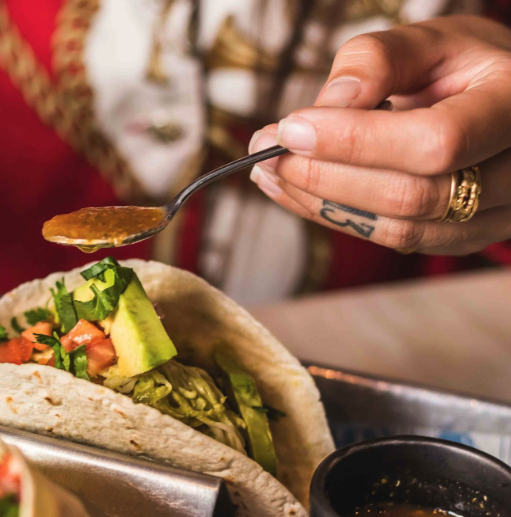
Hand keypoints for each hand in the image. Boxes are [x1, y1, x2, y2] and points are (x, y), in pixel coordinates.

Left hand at [249, 15, 510, 255]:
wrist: (500, 107)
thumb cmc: (464, 68)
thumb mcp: (432, 40)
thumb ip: (379, 60)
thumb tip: (327, 108)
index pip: (435, 142)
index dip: (356, 142)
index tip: (290, 129)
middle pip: (410, 196)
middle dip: (324, 176)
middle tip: (265, 153)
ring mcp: (492, 216)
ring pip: (396, 228)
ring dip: (320, 205)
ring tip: (270, 174)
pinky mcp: (459, 237)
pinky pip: (392, 239)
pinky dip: (336, 218)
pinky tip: (296, 193)